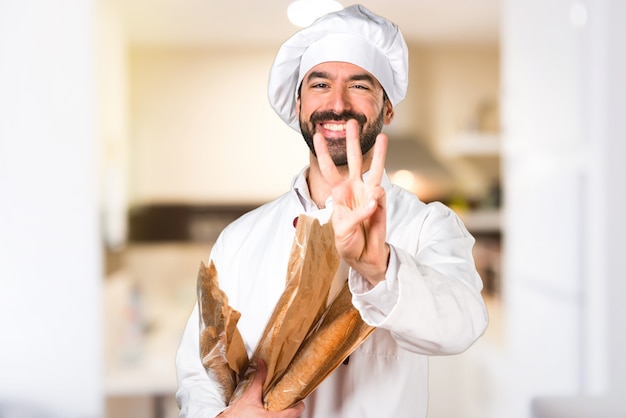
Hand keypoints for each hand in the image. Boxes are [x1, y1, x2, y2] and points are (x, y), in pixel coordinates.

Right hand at [220, 360, 304, 416]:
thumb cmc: (238, 415)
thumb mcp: (250, 395)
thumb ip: (259, 379)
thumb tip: (262, 363)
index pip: (296, 412)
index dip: (299, 405)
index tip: (298, 400)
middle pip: (292, 416)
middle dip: (289, 407)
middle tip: (287, 399)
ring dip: (282, 412)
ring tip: (279, 404)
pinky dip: (275, 416)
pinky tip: (270, 411)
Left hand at [313, 119, 389, 285]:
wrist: (364, 255)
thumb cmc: (348, 242)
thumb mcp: (342, 230)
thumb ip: (356, 215)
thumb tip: (373, 200)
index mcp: (339, 193)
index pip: (329, 170)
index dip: (324, 153)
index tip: (318, 135)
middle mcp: (354, 189)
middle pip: (353, 161)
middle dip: (351, 142)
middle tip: (351, 122)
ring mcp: (369, 195)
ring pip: (374, 169)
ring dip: (379, 153)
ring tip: (382, 136)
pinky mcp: (381, 204)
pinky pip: (379, 196)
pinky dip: (375, 201)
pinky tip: (372, 207)